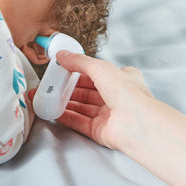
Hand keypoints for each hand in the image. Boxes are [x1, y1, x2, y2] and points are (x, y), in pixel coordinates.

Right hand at [53, 51, 185, 185]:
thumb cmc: (128, 94)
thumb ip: (80, 62)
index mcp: (122, 79)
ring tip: (47, 97)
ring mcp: (108, 115)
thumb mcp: (101, 68)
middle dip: (68, 88)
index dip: (78, 71)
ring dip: (65, 102)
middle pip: (87, 91)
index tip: (62, 69)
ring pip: (82, 107)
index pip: (96, 73)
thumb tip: (63, 55)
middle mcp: (116, 97)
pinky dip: (67, 117)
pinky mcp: (100, 130)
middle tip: (50, 84)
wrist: (138, 124)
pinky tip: (54, 112)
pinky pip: (79, 122)